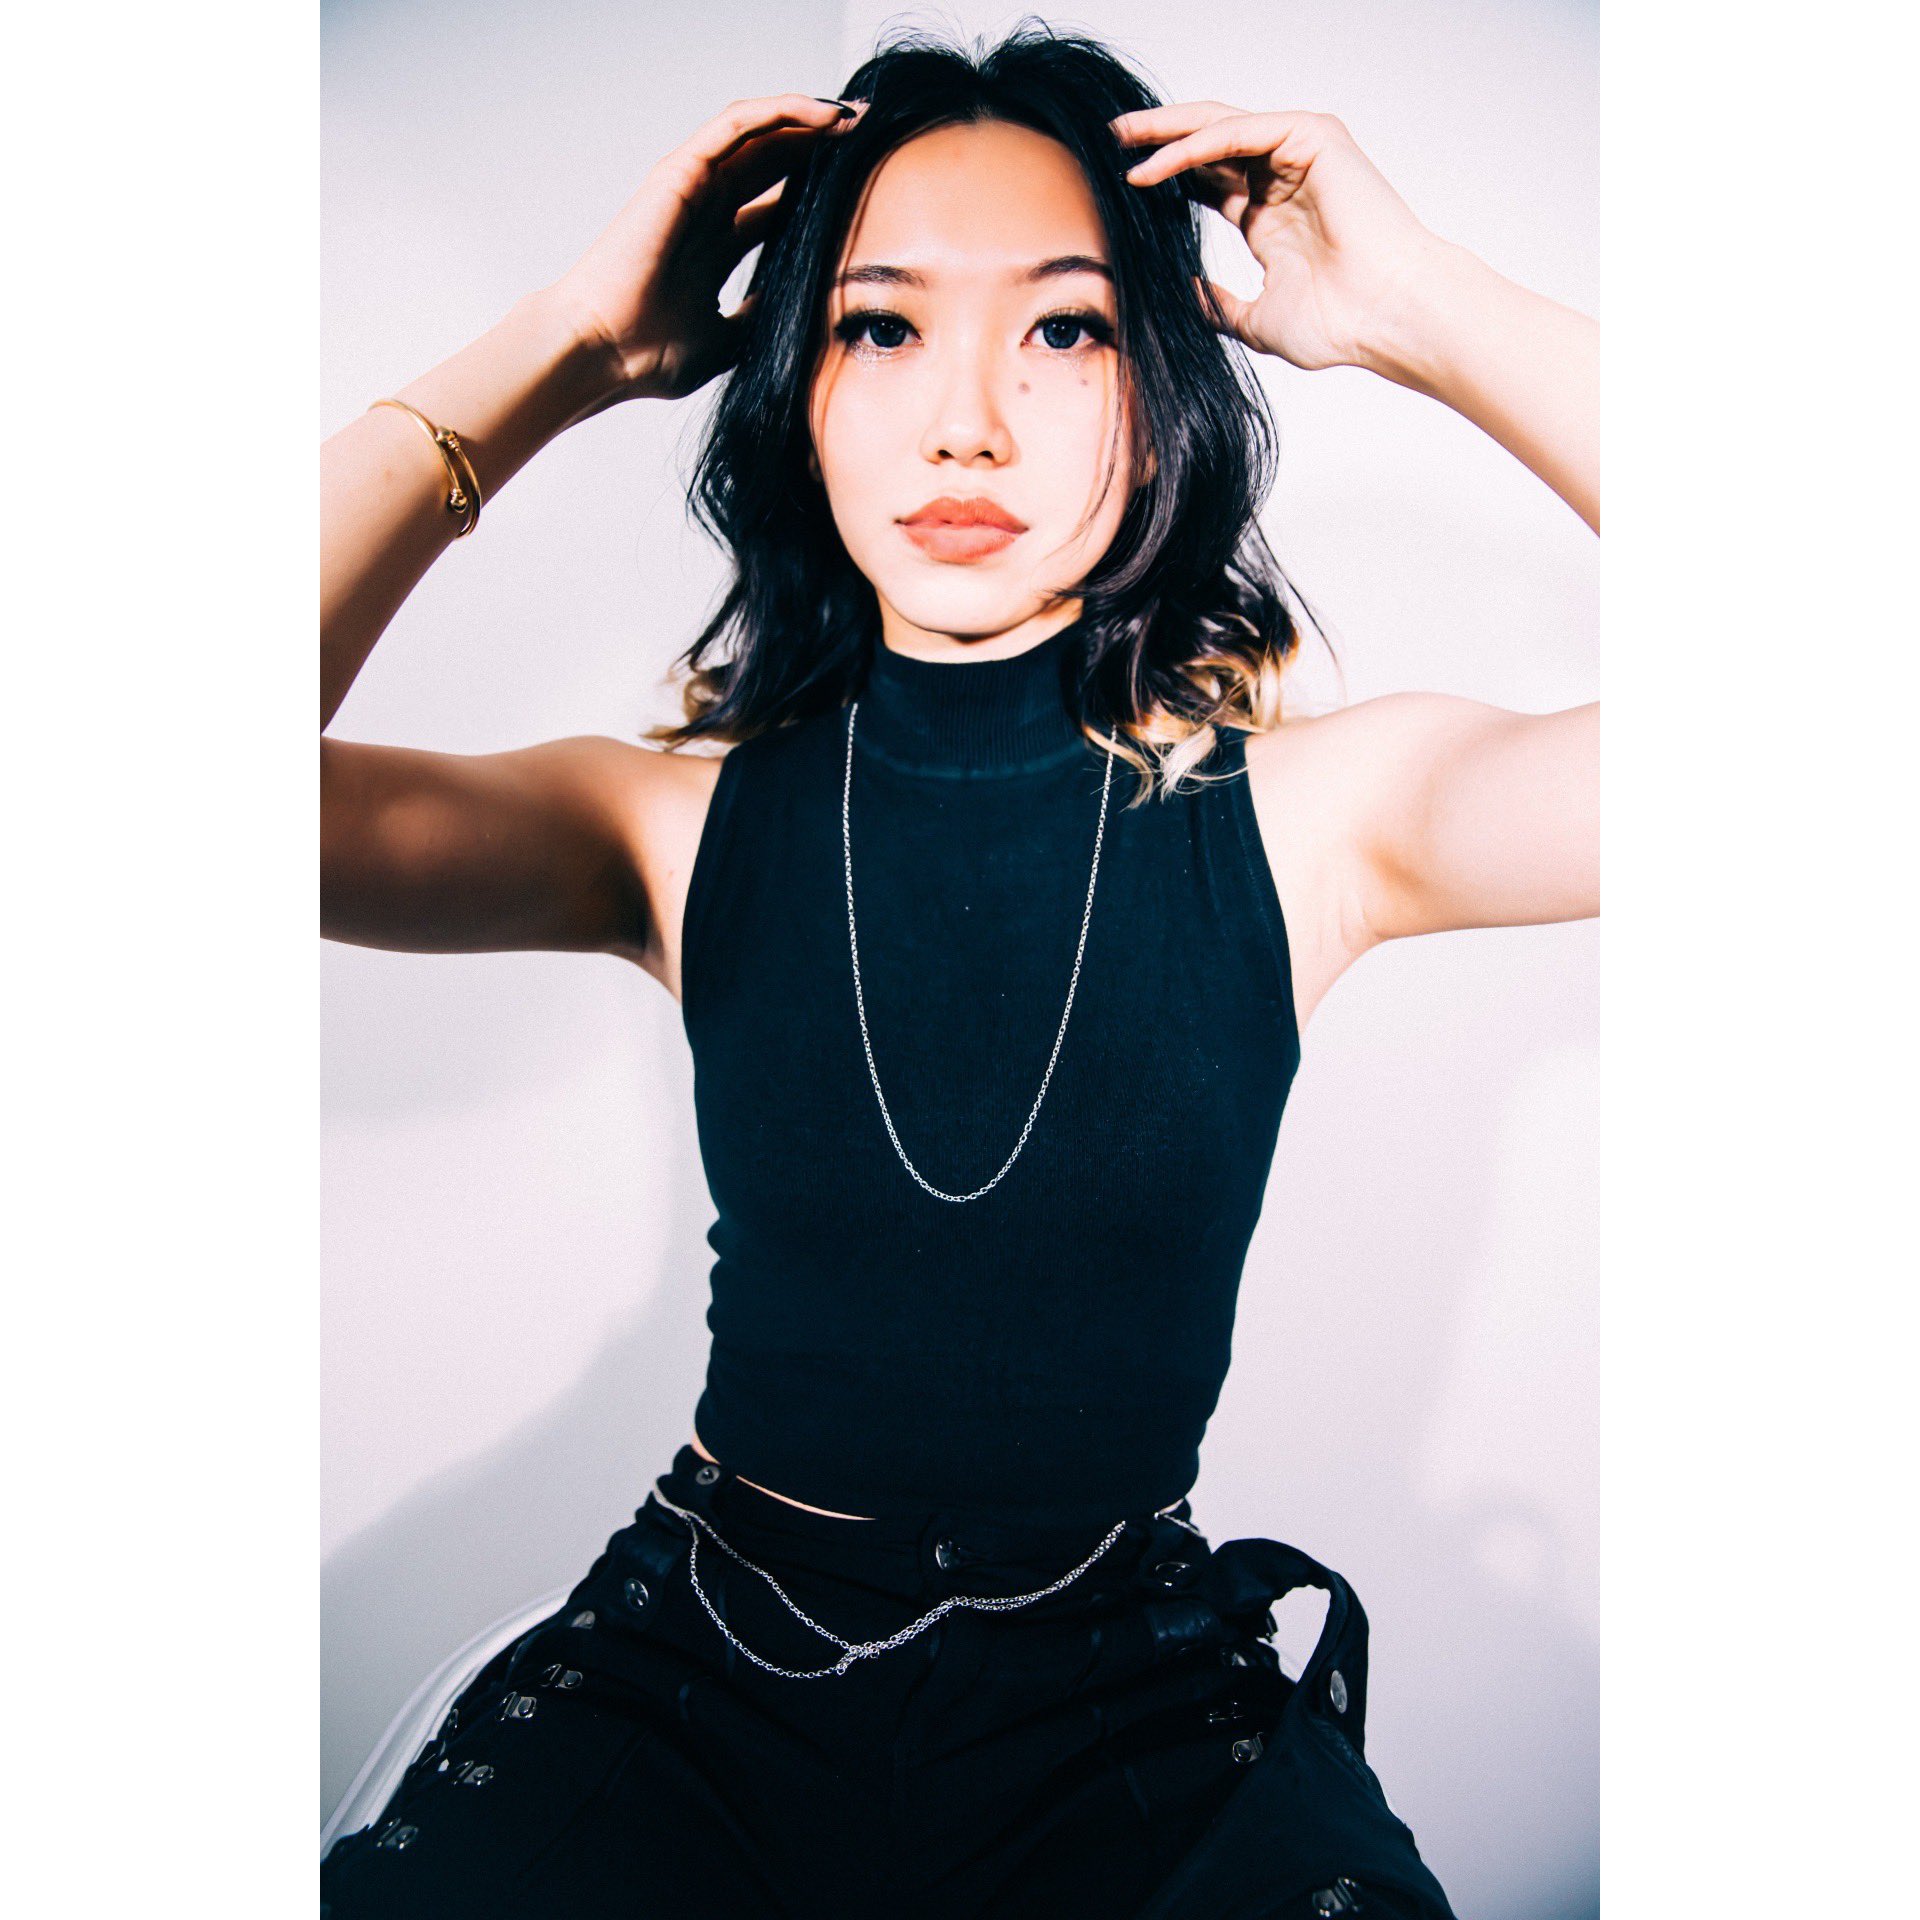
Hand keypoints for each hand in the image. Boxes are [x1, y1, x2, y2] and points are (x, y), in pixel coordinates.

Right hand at [547, 93, 862, 405]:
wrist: (605, 353)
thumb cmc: (651, 355)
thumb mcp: (731, 339)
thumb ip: (762, 314)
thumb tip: (808, 306)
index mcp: (715, 246)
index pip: (777, 205)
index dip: (820, 194)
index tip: (869, 192)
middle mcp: (705, 210)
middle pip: (773, 163)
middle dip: (823, 149)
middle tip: (874, 141)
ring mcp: (692, 188)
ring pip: (759, 134)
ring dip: (809, 120)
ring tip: (856, 119)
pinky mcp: (681, 172)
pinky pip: (737, 126)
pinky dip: (779, 113)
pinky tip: (822, 115)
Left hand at [1111, 104, 1450, 373]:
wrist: (1385, 317)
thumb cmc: (1338, 325)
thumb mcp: (1255, 320)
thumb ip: (1217, 306)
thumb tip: (1181, 297)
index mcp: (1270, 216)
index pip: (1207, 182)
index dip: (1165, 178)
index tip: (1121, 185)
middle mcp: (1284, 178)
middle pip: (1208, 145)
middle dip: (1158, 140)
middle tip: (1111, 142)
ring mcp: (1300, 154)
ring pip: (1220, 127)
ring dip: (1169, 133)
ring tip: (1123, 141)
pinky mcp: (1313, 137)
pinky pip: (1240, 132)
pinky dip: (1197, 145)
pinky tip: (1159, 164)